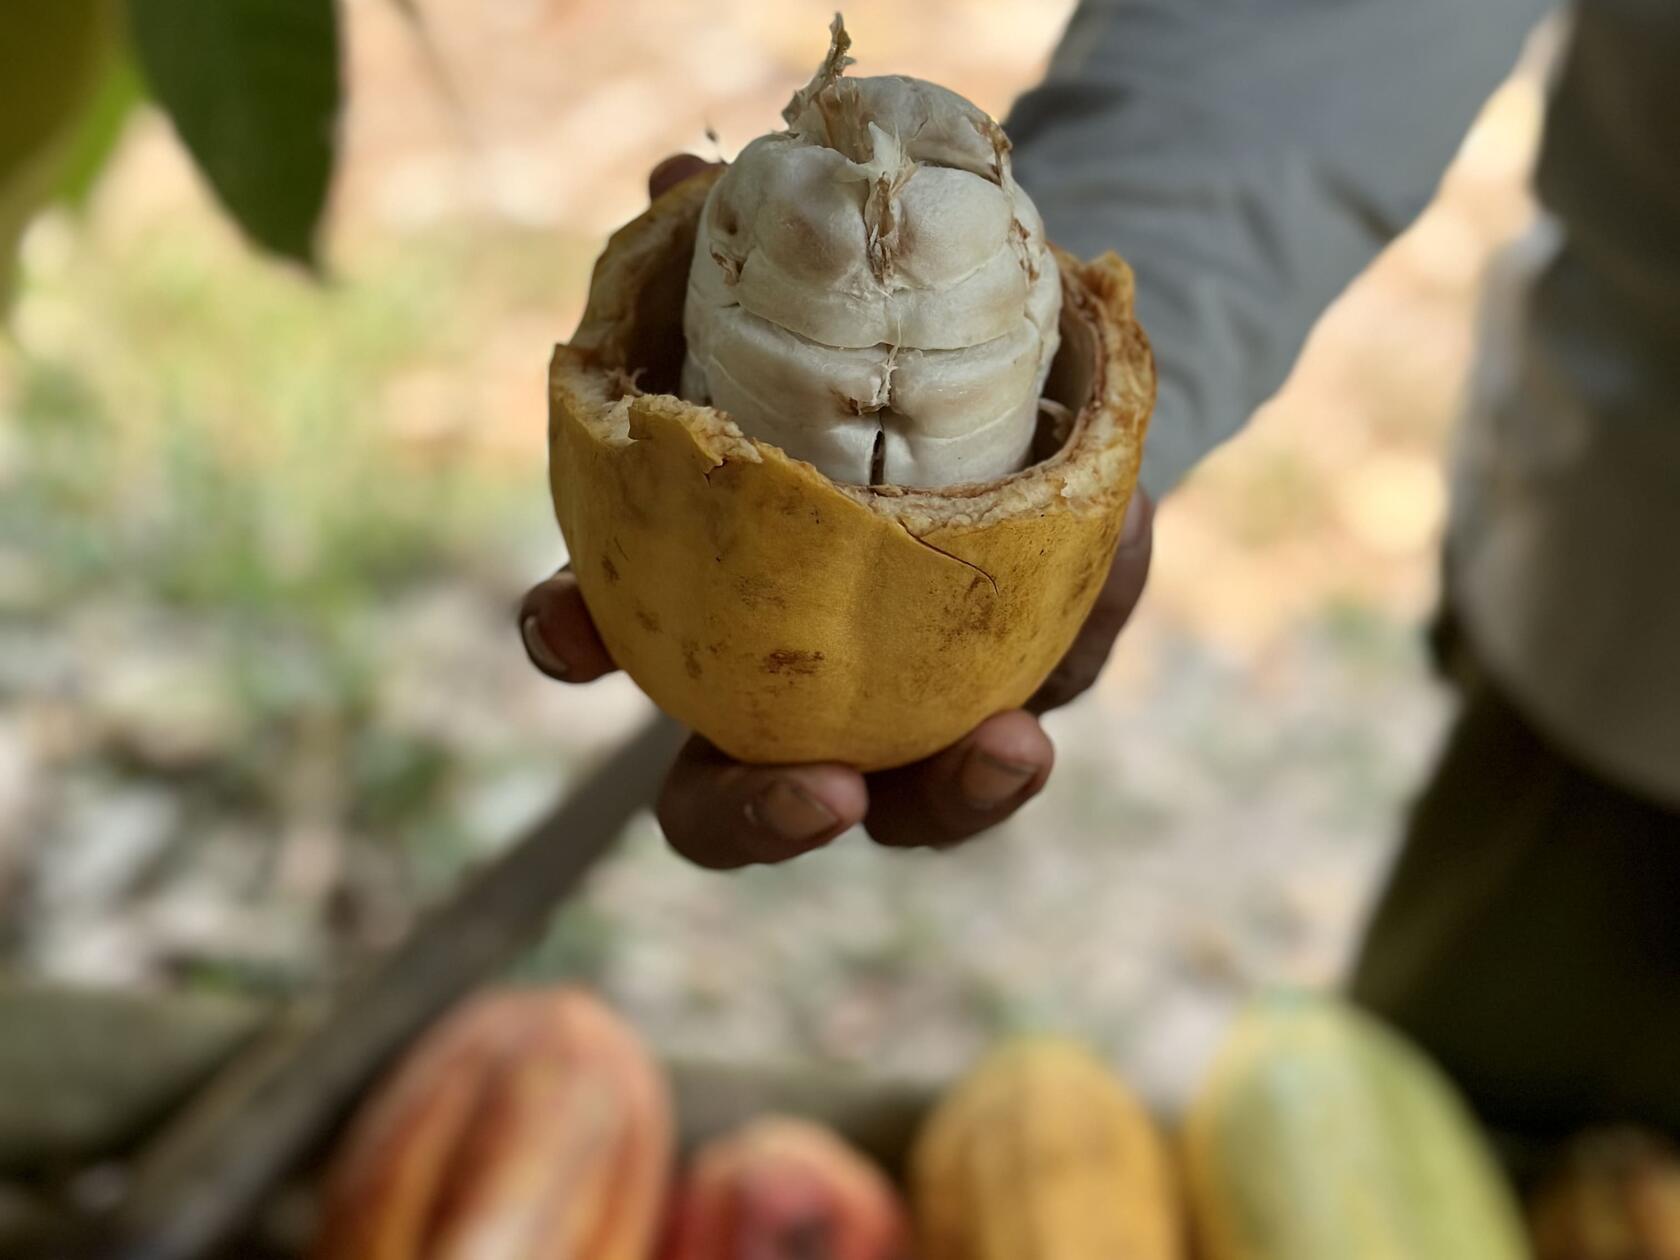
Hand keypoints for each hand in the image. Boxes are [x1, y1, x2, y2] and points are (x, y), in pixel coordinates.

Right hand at [519, 155, 1154, 867]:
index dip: (570, 639)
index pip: (608, 641)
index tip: (566, 626)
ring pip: (904, 810)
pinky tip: (1098, 599)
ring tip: (1010, 751)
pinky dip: (1056, 681)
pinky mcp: (1014, 695)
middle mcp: (783, 692)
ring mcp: (898, 716)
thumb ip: (735, 272)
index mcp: (703, 605)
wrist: (1006, 395)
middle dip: (757, 816)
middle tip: (820, 795)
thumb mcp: (810, 323)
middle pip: (726, 802)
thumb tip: (671, 177)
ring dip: (954, 799)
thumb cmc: (874, 372)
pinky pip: (1033, 713)